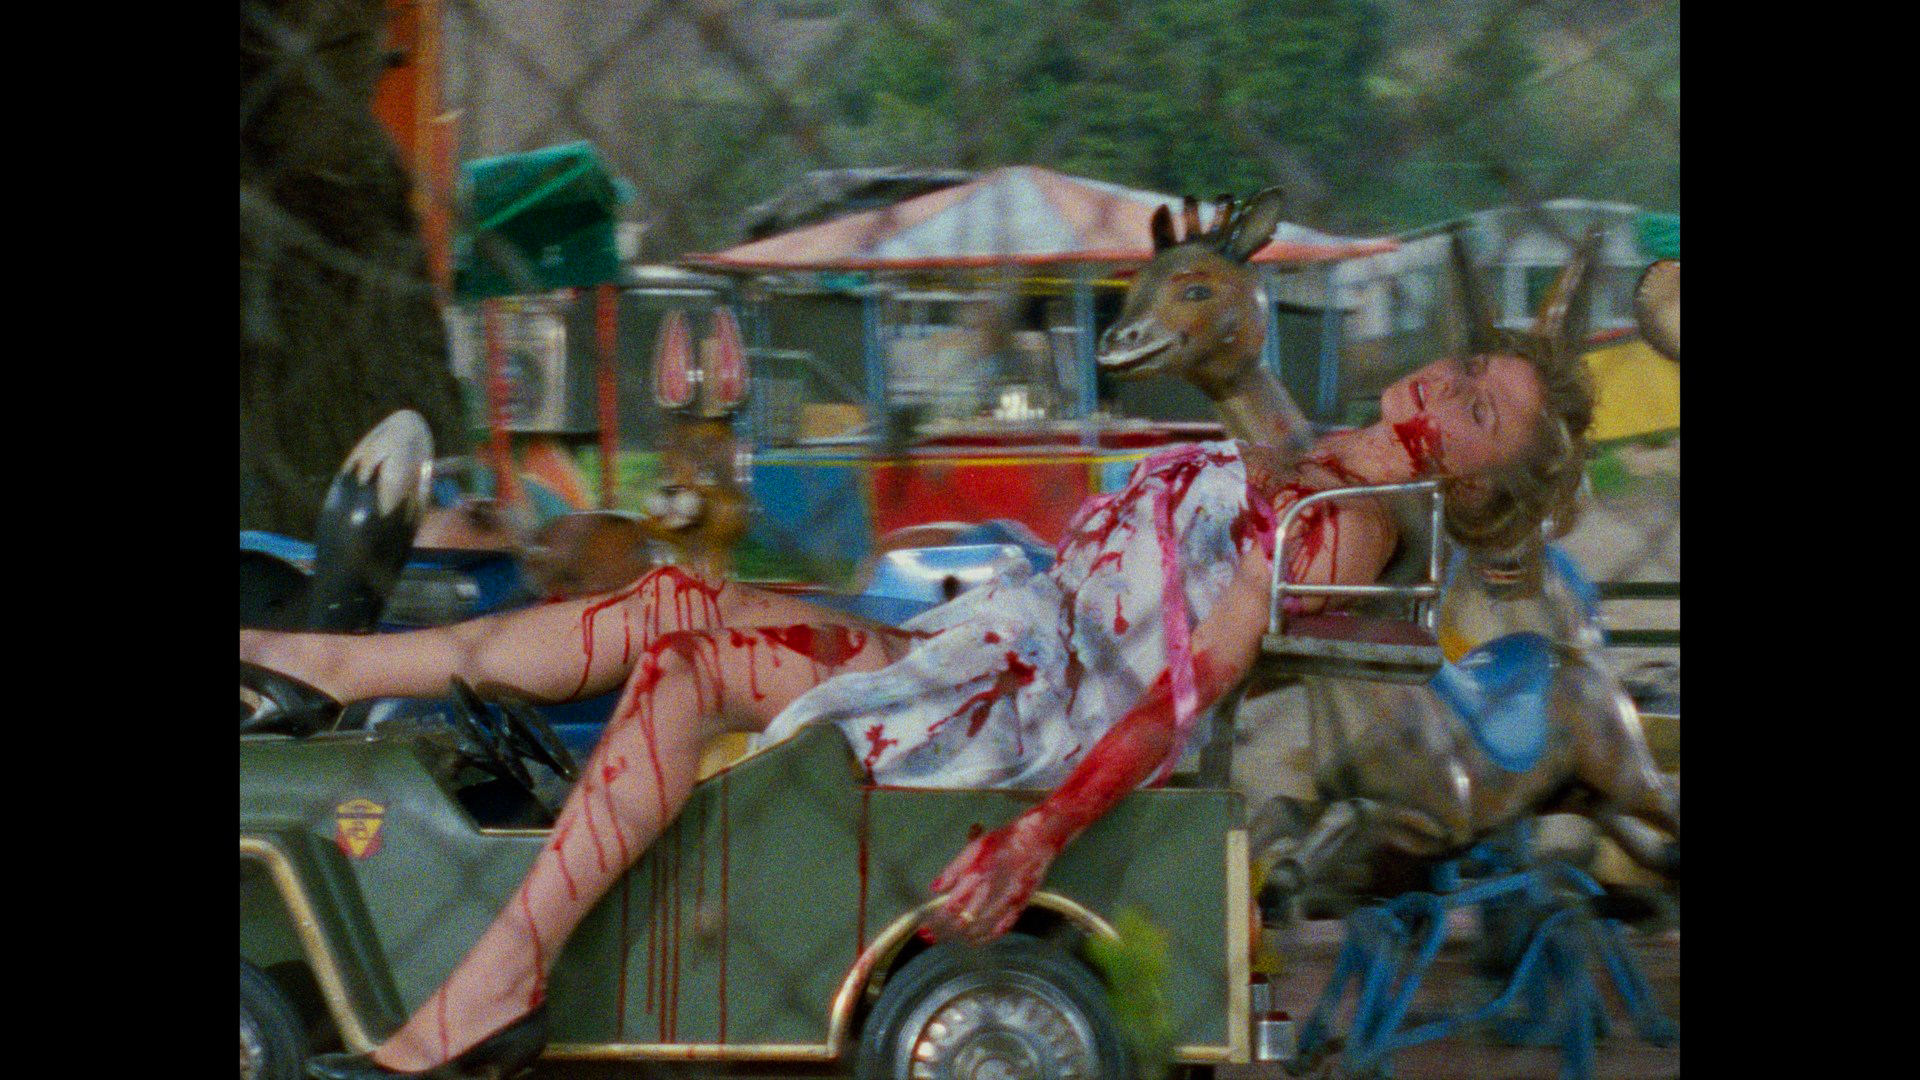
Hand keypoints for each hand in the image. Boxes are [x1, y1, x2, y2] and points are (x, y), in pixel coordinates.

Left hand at [925, 815, 1060, 944]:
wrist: (1038, 838)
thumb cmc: (1004, 839)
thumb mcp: (974, 847)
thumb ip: (953, 869)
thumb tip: (934, 888)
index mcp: (977, 873)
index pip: (952, 906)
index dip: (936, 921)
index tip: (924, 929)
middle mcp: (992, 889)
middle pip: (963, 921)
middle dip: (944, 932)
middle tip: (930, 937)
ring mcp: (1007, 900)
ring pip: (980, 928)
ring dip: (961, 936)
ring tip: (948, 939)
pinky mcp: (1020, 905)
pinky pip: (1002, 928)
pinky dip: (986, 938)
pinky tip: (974, 941)